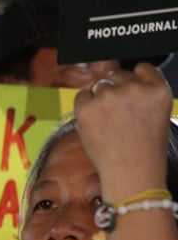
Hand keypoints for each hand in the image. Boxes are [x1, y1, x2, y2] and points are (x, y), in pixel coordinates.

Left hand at [73, 63, 173, 195]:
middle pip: (118, 75)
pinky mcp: (87, 106)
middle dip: (116, 90)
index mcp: (158, 89)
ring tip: (108, 123)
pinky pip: (81, 96)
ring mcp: (109, 96)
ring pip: (99, 85)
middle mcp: (134, 88)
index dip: (135, 80)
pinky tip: (95, 124)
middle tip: (117, 114)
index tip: (131, 92)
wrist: (131, 171)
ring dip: (100, 99)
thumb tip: (121, 82)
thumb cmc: (145, 149)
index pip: (142, 68)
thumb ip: (143, 95)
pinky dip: (85, 107)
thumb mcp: (157, 114)